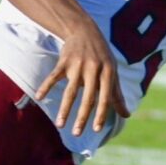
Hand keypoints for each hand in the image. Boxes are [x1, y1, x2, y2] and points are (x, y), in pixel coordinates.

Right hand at [36, 18, 129, 136]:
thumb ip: (117, 94)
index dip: (101, 114)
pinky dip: (45, 86)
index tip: (97, 130)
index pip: (105, 98)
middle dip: (82, 117)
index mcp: (108, 73)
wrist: (85, 31)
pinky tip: (39, 97)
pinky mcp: (64, 61)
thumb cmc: (102, 56)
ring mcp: (78, 65)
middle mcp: (94, 70)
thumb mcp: (113, 72)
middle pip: (88, 98)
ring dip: (65, 109)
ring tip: (60, 125)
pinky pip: (53, 76)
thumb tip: (127, 115)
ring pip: (70, 91)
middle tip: (77, 134)